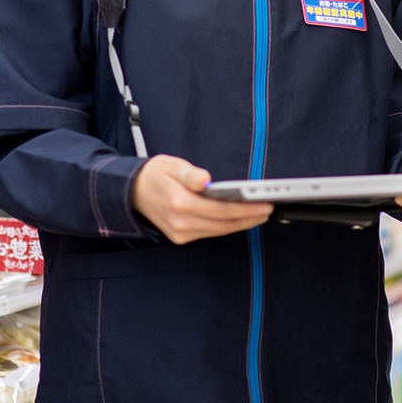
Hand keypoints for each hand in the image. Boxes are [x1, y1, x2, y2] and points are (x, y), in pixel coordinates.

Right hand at [131, 155, 272, 244]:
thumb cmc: (155, 175)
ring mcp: (181, 233)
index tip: (264, 205)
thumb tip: (205, 180)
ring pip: (219, 230)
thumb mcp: (171, 165)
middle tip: (268, 209)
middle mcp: (181, 223)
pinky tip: (239, 218)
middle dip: (249, 217)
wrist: (133, 192)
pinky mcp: (181, 237)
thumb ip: (190, 173)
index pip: (221, 210)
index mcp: (180, 203)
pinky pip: (210, 232)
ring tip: (259, 213)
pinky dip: (226, 226)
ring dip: (240, 223)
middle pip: (224, 223)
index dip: (245, 208)